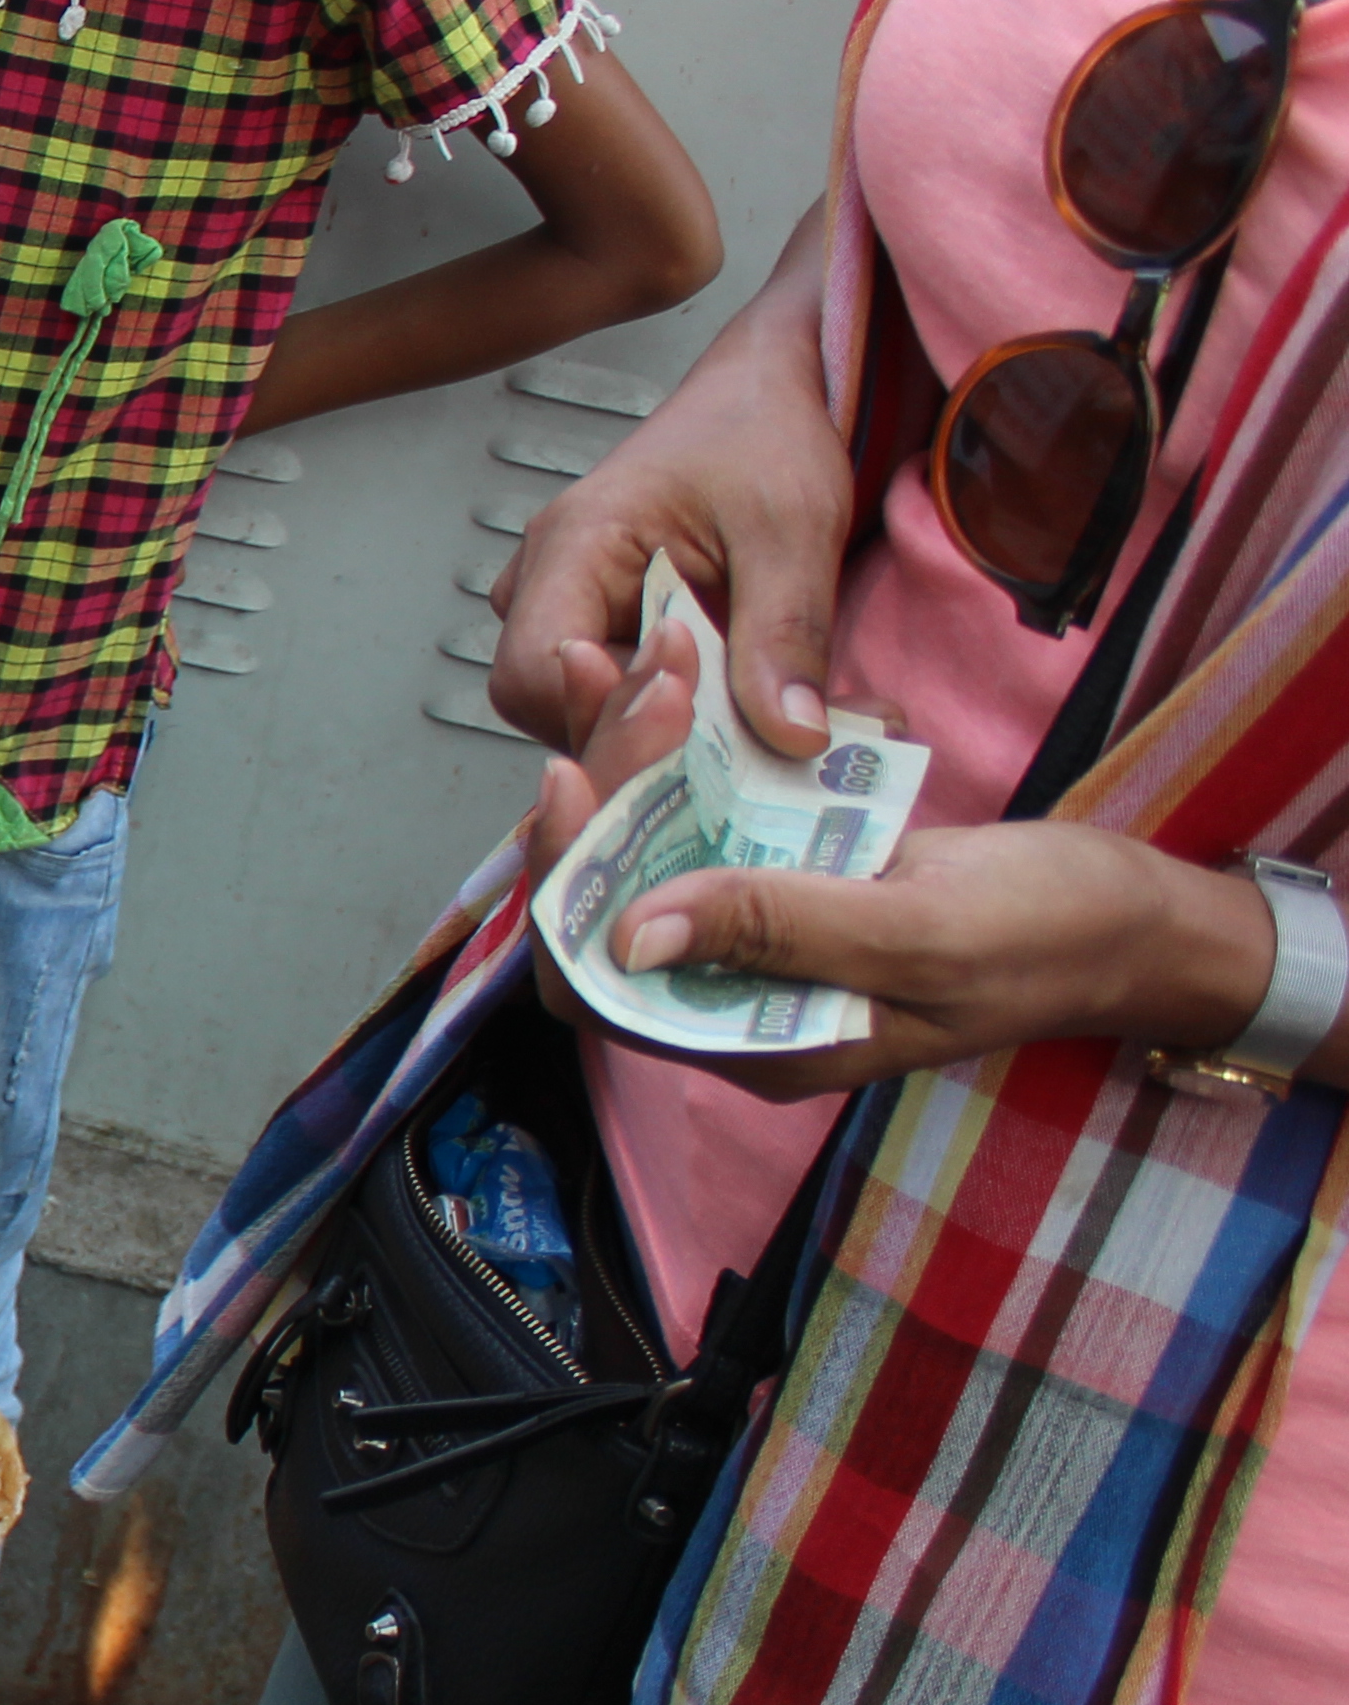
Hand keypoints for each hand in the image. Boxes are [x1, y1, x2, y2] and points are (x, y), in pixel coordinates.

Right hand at [487, 283, 855, 761]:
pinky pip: (615, 691)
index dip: (600, 713)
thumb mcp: (791, 528)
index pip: (531, 672)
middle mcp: (551, 579)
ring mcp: (571, 603)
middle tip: (735, 744)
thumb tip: (790, 735)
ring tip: (745, 725)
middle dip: (638, 734)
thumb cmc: (764, 434)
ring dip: (660, 730)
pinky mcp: (606, 623)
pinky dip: (675, 715)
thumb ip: (786, 633)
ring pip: (580, 706)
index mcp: (575, 543)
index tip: (690, 719)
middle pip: (549, 702)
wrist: (768, 395)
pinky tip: (734, 710)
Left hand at [523, 664, 1272, 1101]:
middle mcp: (736, 993)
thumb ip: (777, 932)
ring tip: (660, 664)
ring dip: (646, 758)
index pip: (597, 979)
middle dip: (606, 792)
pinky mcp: (794, 874)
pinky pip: (716, 817)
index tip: (572, 774)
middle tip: (630, 684)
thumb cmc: (1047, 937)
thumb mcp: (915, 934)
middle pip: (613, 898)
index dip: (567, 885)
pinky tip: (705, 688)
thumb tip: (631, 932)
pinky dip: (702, 755)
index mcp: (749, 1040)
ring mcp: (764, 930)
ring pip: (655, 847)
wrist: (1138, 915)